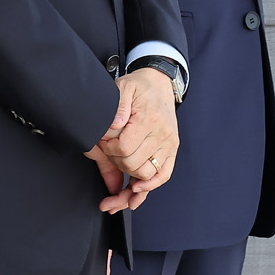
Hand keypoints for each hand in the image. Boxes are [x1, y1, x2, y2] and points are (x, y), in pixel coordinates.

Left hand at [101, 69, 180, 192]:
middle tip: (108, 153)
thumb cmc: (139, 86)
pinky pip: (164, 175)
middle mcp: (162, 134)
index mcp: (148, 119)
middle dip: (115, 163)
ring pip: (147, 174)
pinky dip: (149, 186)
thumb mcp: (124, 86)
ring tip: (116, 179)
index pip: (124, 148)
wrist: (160, 83)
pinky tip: (135, 191)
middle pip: (134, 164)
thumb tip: (114, 125)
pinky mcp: (172, 150)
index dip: (108, 150)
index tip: (102, 143)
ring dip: (129, 179)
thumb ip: (117, 105)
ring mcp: (169, 144)